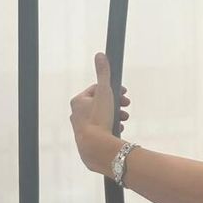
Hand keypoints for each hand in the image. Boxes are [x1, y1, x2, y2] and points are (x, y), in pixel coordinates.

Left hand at [69, 52, 130, 171]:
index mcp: (78, 101)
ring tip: (124, 119)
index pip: (98, 89)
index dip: (113, 90)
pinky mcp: (87, 140)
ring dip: (115, 115)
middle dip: (116, 104)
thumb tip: (100, 55)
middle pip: (100, 103)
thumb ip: (103, 74)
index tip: (125, 93)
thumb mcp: (105, 92)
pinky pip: (102, 129)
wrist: (96, 147)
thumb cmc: (98, 119)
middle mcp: (76, 114)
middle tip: (126, 106)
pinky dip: (111, 127)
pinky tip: (119, 129)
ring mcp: (81, 128)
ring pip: (102, 116)